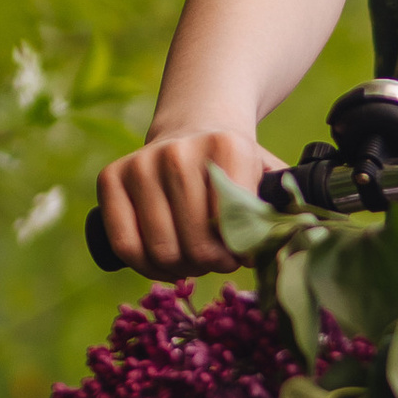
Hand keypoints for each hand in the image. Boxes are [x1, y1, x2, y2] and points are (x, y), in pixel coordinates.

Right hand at [96, 127, 274, 275]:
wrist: (195, 129)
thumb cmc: (235, 167)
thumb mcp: (266, 179)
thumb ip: (280, 212)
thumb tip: (287, 247)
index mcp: (227, 148)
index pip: (233, 229)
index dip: (240, 255)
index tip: (244, 254)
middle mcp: (179, 152)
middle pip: (196, 245)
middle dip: (211, 264)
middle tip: (219, 260)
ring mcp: (141, 163)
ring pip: (160, 251)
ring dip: (182, 268)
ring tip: (196, 260)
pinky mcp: (110, 177)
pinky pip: (124, 246)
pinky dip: (147, 267)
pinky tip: (168, 264)